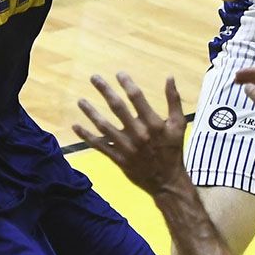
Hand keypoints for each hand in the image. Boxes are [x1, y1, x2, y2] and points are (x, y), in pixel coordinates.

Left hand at [73, 73, 188, 195]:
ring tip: (80, 100)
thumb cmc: (173, 150)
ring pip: (104, 126)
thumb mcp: (179, 124)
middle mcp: (138, 133)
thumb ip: (174, 100)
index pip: (136, 97)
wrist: (167, 181)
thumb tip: (170, 77)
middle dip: (105, 90)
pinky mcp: (118, 159)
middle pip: (117, 107)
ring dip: (91, 112)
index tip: (118, 73)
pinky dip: (87, 136)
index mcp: (153, 123)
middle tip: (94, 77)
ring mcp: (126, 147)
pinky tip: (76, 126)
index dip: (126, 83)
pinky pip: (99, 146)